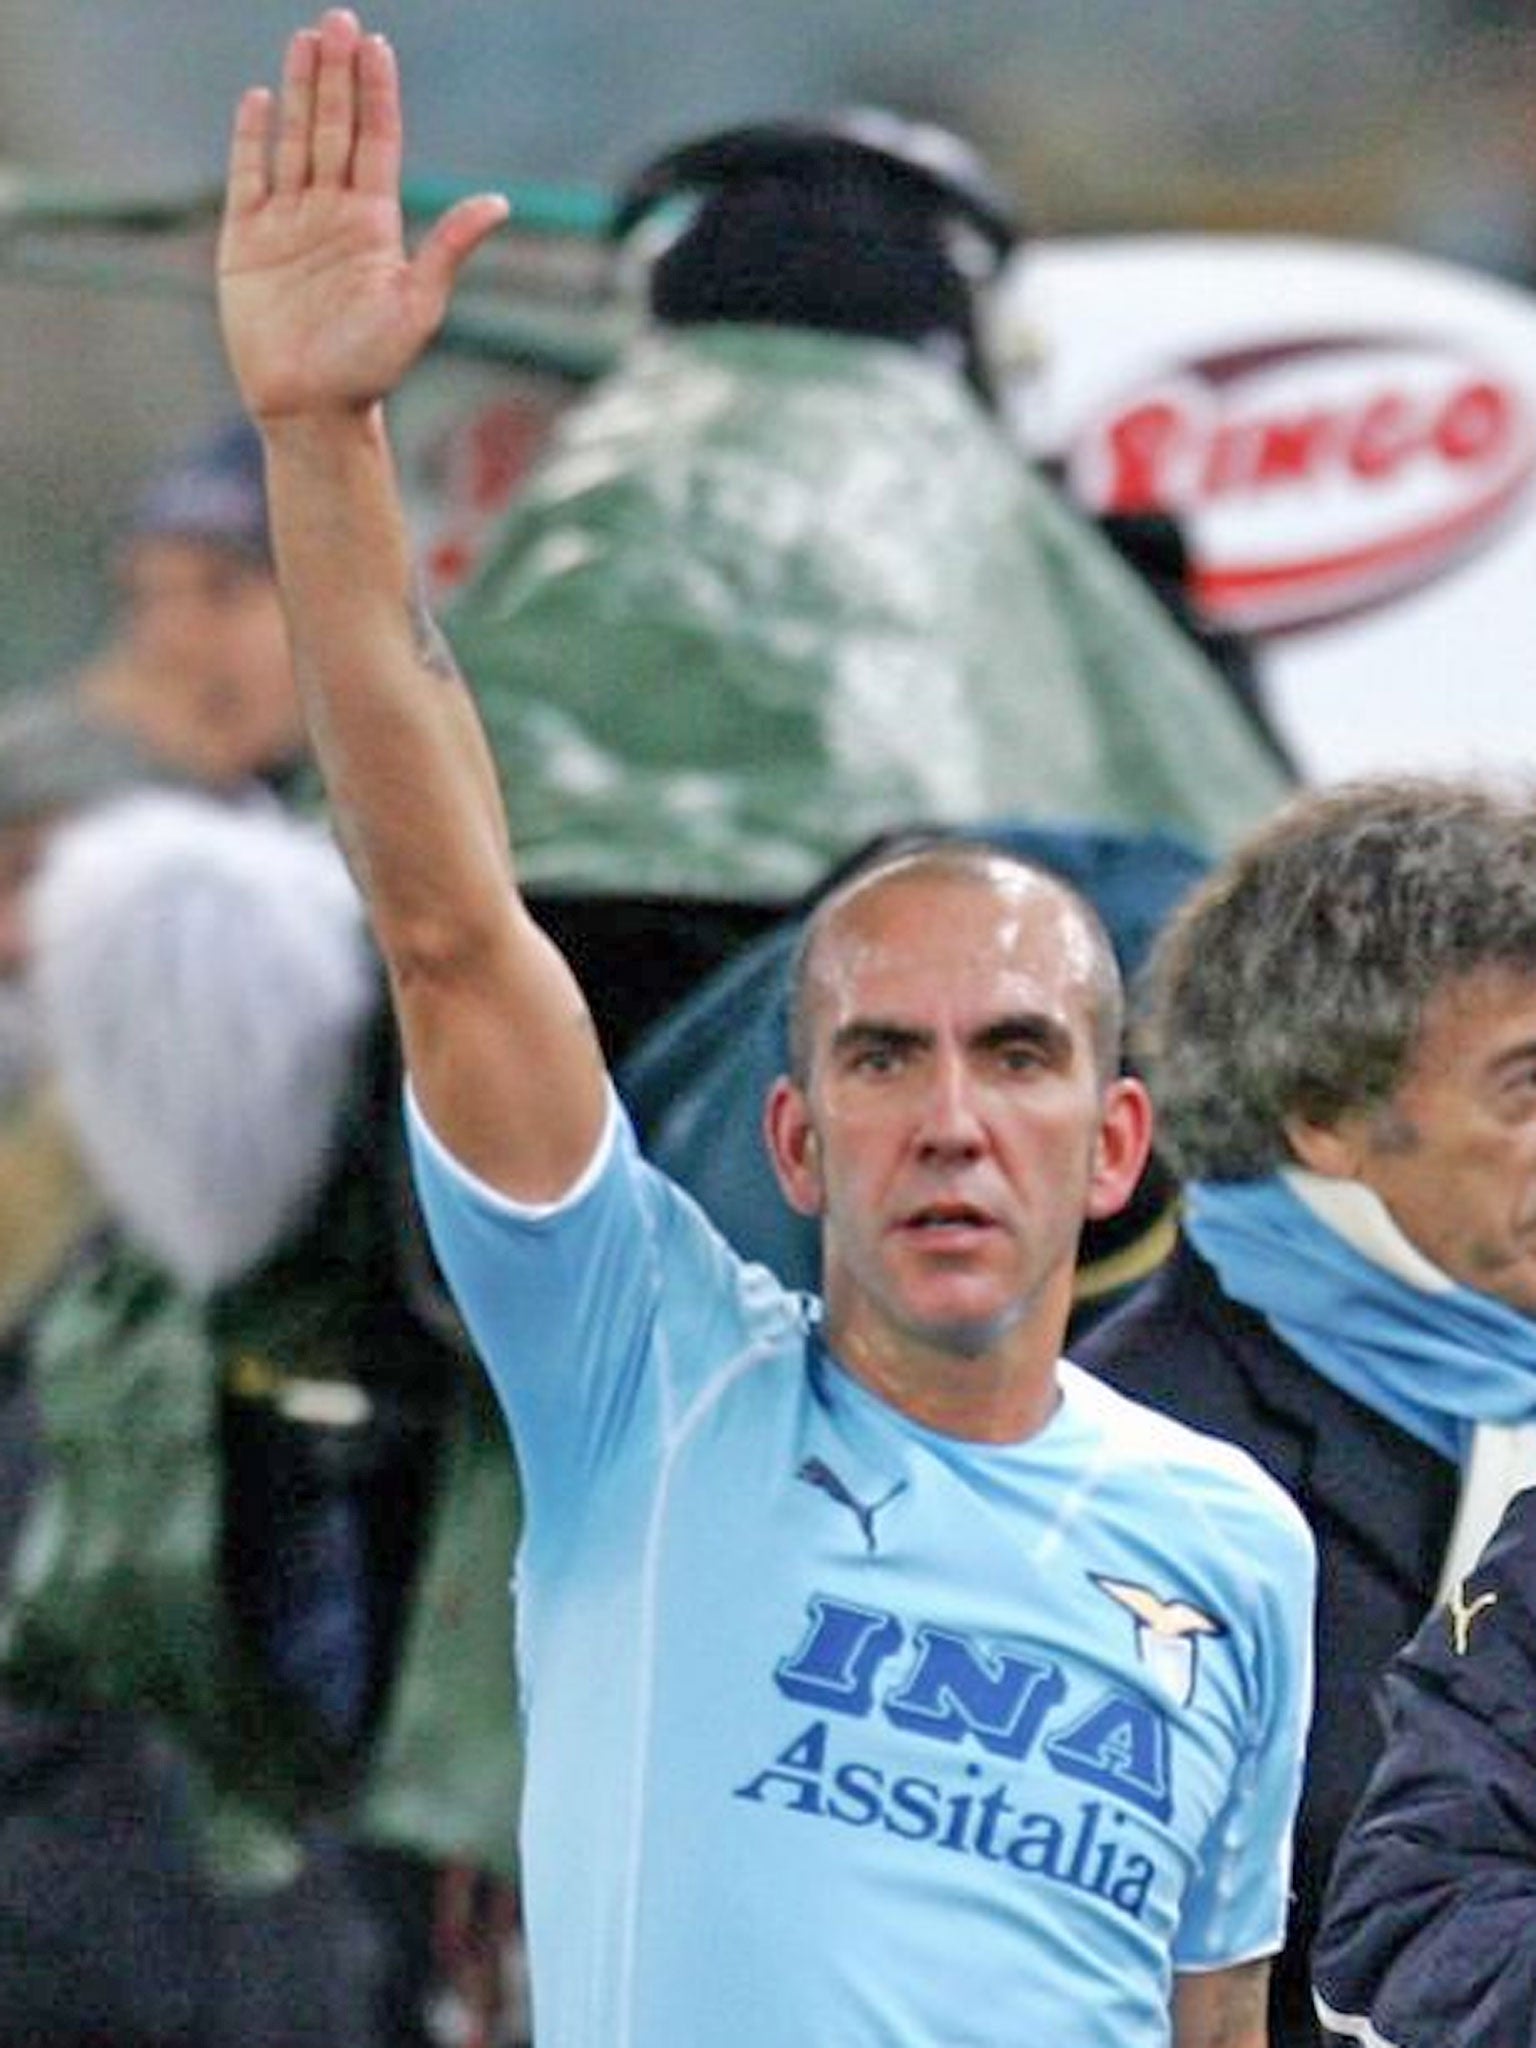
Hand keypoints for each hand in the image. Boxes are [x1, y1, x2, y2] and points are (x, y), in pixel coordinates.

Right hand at [218, 8, 507, 423]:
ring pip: (294, 142)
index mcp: (375, 224)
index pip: (377, 142)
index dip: (376, 94)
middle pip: (334, 128)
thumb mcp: (418, 306)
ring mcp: (288, 224)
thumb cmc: (371, 368)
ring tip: (304, 41)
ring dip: (298, 91)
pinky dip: (251, 140)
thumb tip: (500, 202)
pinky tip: (257, 101)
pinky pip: (248, 179)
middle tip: (338, 19)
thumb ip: (450, 249)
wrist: (311, 410)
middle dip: (336, 75)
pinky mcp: (246, 243)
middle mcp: (332, 214)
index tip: (376, 45)